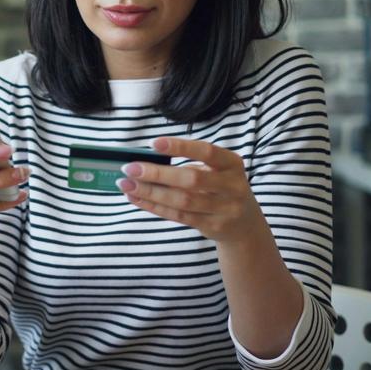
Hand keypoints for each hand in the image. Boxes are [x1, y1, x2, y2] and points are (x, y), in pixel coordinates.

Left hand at [116, 137, 266, 243]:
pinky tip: (136, 198)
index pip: (206, 152)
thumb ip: (189, 165)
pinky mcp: (213, 226)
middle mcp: (232, 186)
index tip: (152, 143)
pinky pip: (178, 216)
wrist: (244, 225)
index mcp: (232, 164)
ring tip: (126, 184)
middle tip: (129, 168)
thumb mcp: (216, 171)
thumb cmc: (220, 188)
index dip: (180, 147)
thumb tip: (146, 161)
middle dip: (157, 173)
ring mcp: (224, 209)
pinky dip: (154, 206)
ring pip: (182, 201)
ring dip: (150, 192)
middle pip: (191, 179)